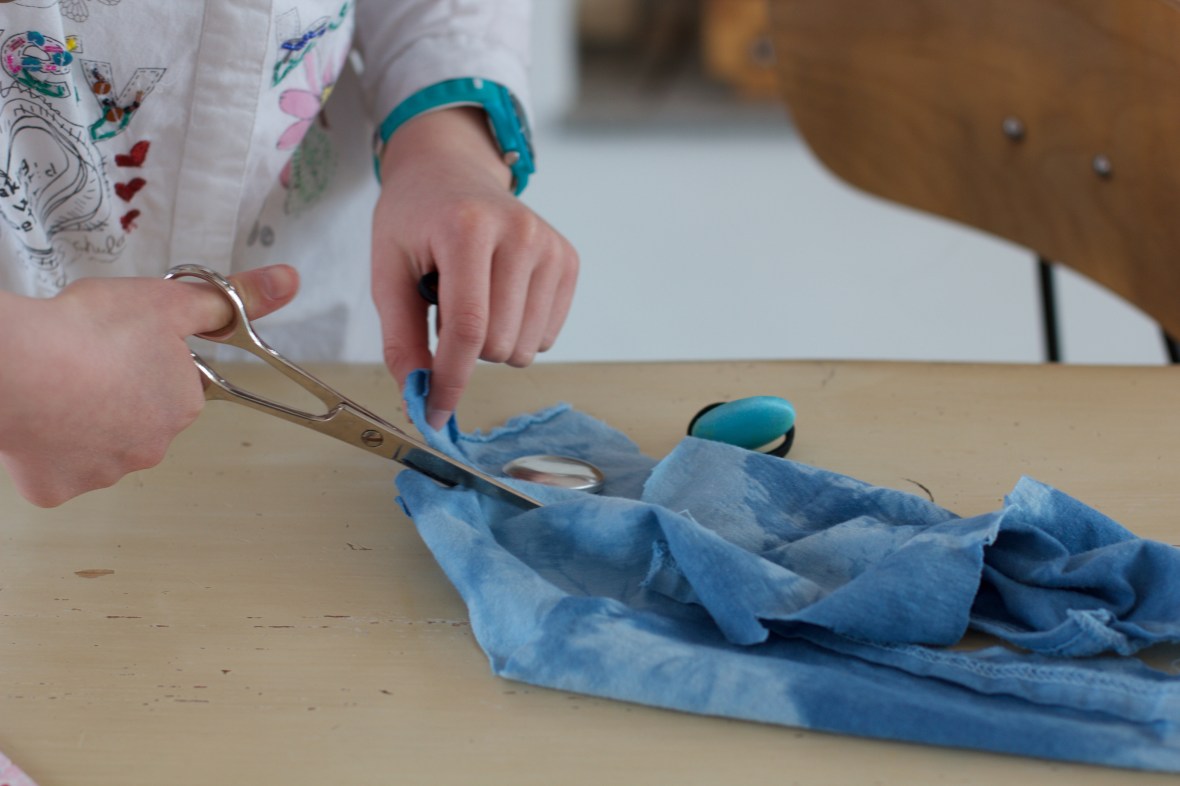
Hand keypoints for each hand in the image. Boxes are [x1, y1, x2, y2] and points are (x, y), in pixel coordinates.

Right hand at [0, 264, 298, 506]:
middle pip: (137, 419)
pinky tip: (37, 421)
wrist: (18, 367)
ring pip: (96, 445)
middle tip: (84, 363)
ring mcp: (103, 472)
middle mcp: (151, 447)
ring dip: (80, 422)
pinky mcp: (56, 488)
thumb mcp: (169, 301)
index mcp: (182, 406)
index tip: (119, 347)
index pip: (174, 386)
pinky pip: (55, 471)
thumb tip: (286, 282)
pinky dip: (44, 449)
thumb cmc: (88, 334)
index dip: (144, 362)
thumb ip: (229, 298)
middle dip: (115, 395)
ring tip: (57, 386)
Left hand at [371, 107, 577, 429]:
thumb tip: (418, 397)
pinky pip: (547, 335)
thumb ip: (400, 338)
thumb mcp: (387, 271)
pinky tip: (499, 297)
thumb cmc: (414, 219)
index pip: (468, 328)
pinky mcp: (568, 260)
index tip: (435, 413)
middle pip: (498, 344)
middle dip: (465, 353)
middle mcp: (520, 233)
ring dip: (493, 344)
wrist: (450, 170)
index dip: (451, 381)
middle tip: (444, 312)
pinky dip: (518, 332)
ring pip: (526, 348)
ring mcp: (551, 246)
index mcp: (467, 228)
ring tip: (473, 299)